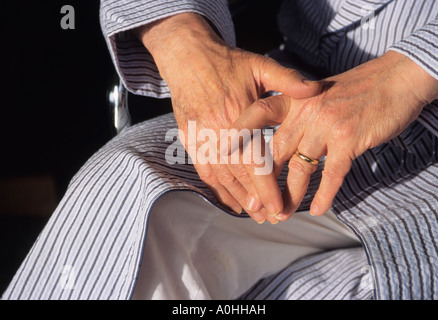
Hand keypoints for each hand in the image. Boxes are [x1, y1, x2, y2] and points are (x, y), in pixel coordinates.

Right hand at [136, 13, 321, 218]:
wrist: (189, 58)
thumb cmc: (227, 62)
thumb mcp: (259, 64)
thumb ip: (287, 79)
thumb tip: (316, 89)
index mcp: (239, 114)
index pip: (254, 159)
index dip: (266, 185)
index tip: (278, 205)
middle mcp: (219, 129)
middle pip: (238, 174)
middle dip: (255, 199)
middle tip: (272, 218)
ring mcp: (203, 136)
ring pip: (221, 176)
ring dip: (238, 198)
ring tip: (255, 216)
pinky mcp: (191, 139)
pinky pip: (203, 170)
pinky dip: (216, 189)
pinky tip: (230, 202)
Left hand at [223, 50, 437, 221]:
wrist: (393, 81)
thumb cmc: (352, 90)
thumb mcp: (316, 94)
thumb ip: (294, 114)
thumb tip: (274, 143)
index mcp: (294, 100)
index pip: (257, 115)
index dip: (238, 133)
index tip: (221, 155)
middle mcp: (305, 112)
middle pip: (276, 153)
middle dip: (264, 184)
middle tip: (256, 207)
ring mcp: (327, 125)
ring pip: (300, 168)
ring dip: (290, 196)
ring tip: (283, 214)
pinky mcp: (349, 140)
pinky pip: (332, 174)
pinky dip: (324, 194)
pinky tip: (318, 209)